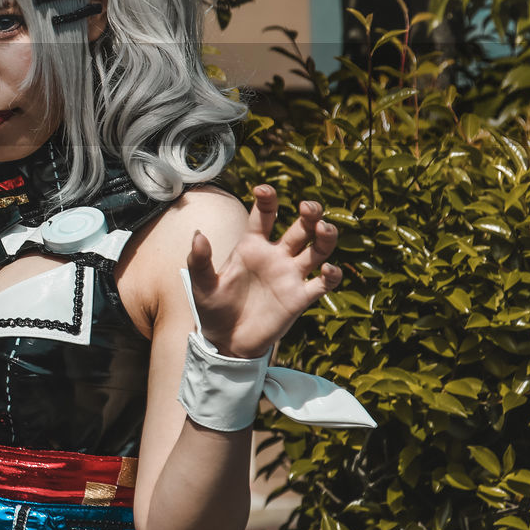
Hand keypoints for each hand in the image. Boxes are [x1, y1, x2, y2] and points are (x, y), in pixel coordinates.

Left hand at [187, 184, 340, 358]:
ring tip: (323, 228)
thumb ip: (199, 259)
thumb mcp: (201, 284)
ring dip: (325, 237)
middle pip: (300, 227)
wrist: (226, 341)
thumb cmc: (213, 308)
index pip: (265, 215)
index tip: (263, 189)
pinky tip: (328, 269)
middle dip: (309, 214)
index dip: (267, 200)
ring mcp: (290, 276)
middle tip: (308, 207)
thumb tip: (198, 233)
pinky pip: (322, 284)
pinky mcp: (300, 298)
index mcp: (251, 246)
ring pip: (317, 249)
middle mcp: (275, 256)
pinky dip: (331, 275)